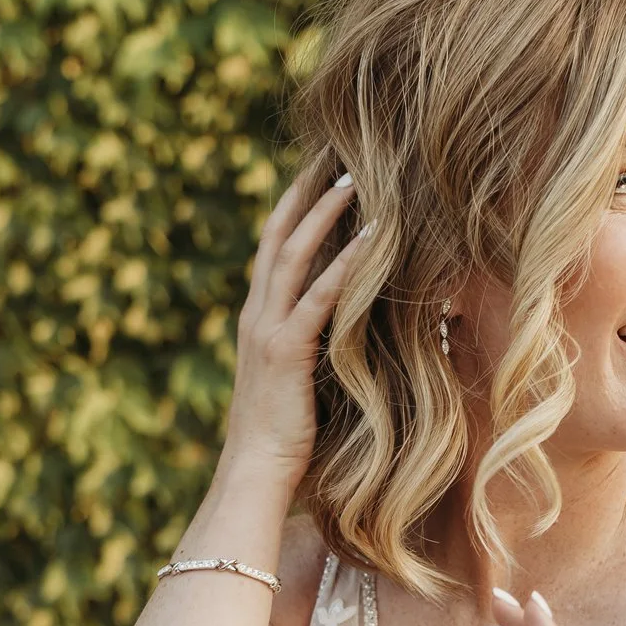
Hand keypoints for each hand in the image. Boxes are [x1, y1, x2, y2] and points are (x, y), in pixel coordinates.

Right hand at [218, 166, 372, 482]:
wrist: (254, 474)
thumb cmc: (282, 439)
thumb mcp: (297, 381)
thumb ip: (313, 348)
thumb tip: (351, 329)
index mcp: (257, 320)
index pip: (273, 250)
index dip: (293, 207)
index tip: (317, 172)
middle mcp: (256, 316)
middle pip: (278, 236)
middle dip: (304, 191)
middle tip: (332, 151)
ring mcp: (267, 331)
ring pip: (293, 255)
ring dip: (324, 212)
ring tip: (353, 177)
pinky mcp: (285, 351)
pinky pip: (319, 297)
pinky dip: (346, 263)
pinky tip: (371, 237)